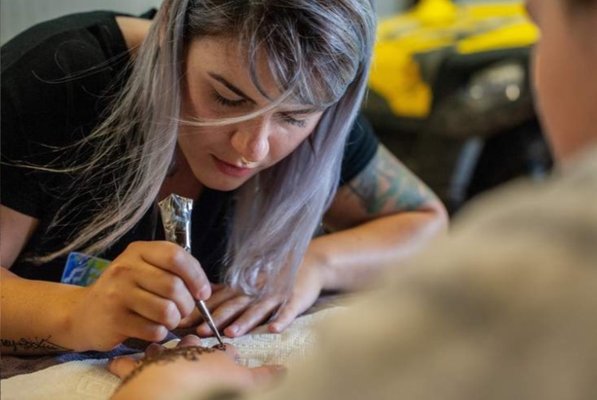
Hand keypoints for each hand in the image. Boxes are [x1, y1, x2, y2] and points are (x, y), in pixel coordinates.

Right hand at [67, 241, 210, 350]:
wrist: (83, 313)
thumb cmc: (124, 291)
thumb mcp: (144, 270)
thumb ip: (173, 271)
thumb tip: (204, 290)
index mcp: (138, 251)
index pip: (176, 256)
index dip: (196, 276)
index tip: (203, 292)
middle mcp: (126, 268)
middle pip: (174, 286)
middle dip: (187, 304)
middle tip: (183, 311)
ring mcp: (117, 294)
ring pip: (166, 310)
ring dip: (174, 320)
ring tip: (168, 320)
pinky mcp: (114, 320)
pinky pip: (153, 330)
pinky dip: (160, 333)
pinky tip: (152, 328)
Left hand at [108, 335, 283, 399]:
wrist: (174, 387)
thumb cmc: (210, 385)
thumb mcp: (243, 382)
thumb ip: (262, 377)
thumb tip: (283, 371)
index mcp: (214, 356)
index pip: (222, 349)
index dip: (224, 351)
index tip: (225, 349)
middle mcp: (189, 352)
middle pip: (191, 344)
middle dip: (190, 344)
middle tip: (189, 345)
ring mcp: (165, 359)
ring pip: (161, 350)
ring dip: (157, 352)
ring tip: (153, 351)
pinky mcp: (140, 369)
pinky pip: (129, 364)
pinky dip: (123, 364)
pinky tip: (116, 362)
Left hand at [194, 258, 323, 336]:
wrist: (309, 264)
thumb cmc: (275, 278)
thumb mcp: (249, 283)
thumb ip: (227, 292)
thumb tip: (197, 298)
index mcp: (243, 289)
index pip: (219, 300)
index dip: (201, 311)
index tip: (183, 321)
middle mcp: (256, 292)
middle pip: (234, 305)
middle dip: (217, 318)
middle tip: (200, 331)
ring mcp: (276, 295)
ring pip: (258, 309)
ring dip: (244, 321)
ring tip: (231, 333)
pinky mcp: (295, 299)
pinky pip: (288, 310)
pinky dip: (281, 319)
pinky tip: (274, 329)